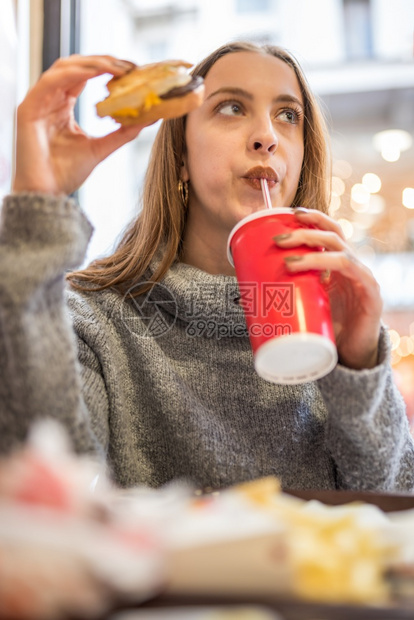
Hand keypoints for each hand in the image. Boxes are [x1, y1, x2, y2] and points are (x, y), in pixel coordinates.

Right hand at [13, 55, 146, 195]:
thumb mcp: (100, 149)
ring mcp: (38, 102)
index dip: (107, 68)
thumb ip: (122, 133)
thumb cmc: (65, 174)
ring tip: (116, 67)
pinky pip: (50, 81)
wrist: (45, 194)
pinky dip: (73, 73)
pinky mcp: (28, 108)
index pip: (84, 76)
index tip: (132, 70)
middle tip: (128, 66)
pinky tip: (94, 73)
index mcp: (62, 105)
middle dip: (103, 61)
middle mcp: (49, 99)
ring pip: (64, 67)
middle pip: (75, 66)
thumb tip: (148, 118)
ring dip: (92, 63)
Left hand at [274, 208, 381, 369]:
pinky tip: (322, 276)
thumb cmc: (326, 328)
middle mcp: (353, 265)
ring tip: (288, 262)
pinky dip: (335, 270)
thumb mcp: (305, 306)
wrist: (352, 356)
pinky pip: (354, 273)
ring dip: (313, 253)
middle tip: (279, 239)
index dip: (313, 218)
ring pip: (341, 253)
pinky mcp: (371, 294)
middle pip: (332, 236)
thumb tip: (242, 296)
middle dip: (305, 233)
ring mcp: (363, 278)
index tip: (290, 214)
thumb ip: (286, 296)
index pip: (329, 231)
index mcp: (338, 263)